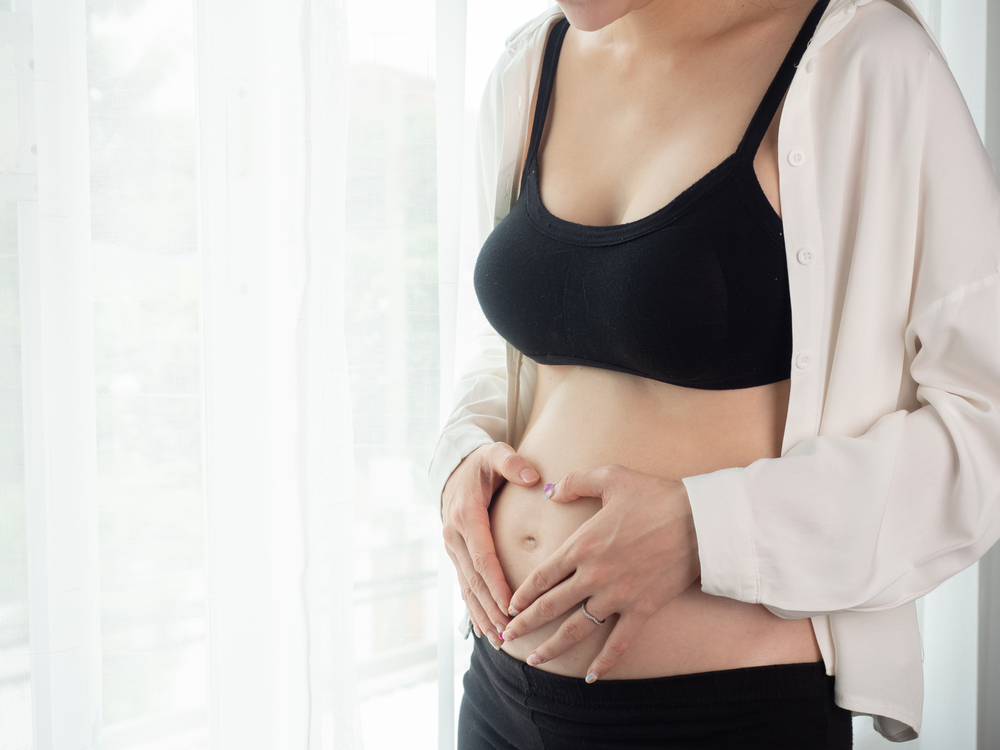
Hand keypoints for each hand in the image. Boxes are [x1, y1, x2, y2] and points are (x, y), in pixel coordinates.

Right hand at [441, 442, 539, 639]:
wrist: (453, 467)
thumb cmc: (482, 463)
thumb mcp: (495, 454)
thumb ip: (512, 463)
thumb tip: (532, 476)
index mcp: (466, 516)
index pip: (483, 556)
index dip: (496, 583)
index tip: (512, 605)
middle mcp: (455, 535)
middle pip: (474, 579)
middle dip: (491, 608)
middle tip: (510, 632)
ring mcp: (452, 547)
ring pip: (467, 587)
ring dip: (482, 614)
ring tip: (500, 639)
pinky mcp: (456, 554)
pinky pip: (464, 585)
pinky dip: (474, 608)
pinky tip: (486, 630)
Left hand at [501, 465, 699, 681]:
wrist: (701, 520)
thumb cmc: (656, 495)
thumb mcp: (611, 477)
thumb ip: (576, 483)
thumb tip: (549, 491)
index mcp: (581, 545)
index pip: (542, 576)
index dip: (522, 595)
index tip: (508, 607)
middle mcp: (593, 575)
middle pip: (550, 606)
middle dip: (525, 624)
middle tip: (507, 637)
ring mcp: (617, 595)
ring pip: (576, 629)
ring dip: (553, 647)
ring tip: (535, 660)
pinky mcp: (642, 609)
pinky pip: (619, 642)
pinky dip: (604, 662)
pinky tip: (591, 677)